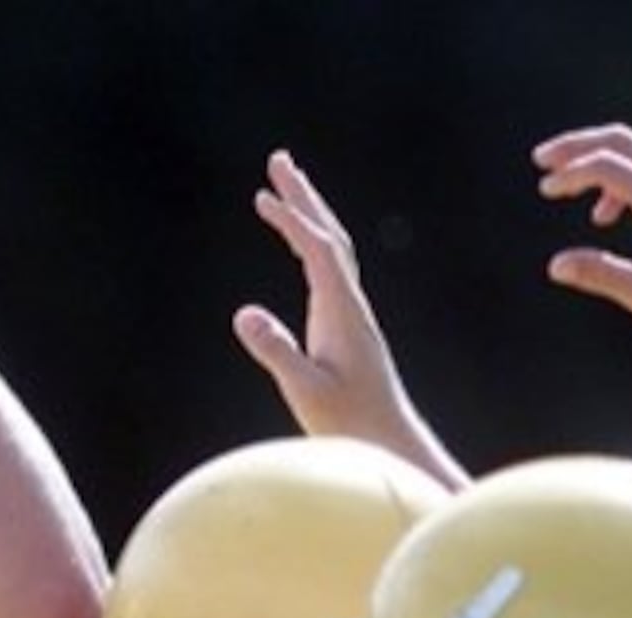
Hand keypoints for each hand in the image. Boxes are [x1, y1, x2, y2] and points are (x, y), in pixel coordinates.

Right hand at [234, 151, 412, 441]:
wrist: (388, 443)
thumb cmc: (349, 423)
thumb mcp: (305, 390)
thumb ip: (276, 351)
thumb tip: (243, 313)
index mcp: (342, 312)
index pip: (319, 252)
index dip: (293, 221)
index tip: (265, 196)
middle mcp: (350, 304)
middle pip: (329, 235)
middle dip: (304, 196)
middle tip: (279, 159)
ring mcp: (350, 313)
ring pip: (331, 249)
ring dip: (308, 214)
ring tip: (283, 189)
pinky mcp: (345, 327)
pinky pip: (327, 270)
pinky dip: (309, 244)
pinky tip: (297, 244)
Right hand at [535, 123, 631, 346]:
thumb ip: (599, 274)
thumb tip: (555, 265)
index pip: (609, 166)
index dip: (571, 174)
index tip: (545, 189)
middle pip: (623, 141)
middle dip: (578, 146)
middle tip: (541, 158)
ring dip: (598, 160)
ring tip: (564, 183)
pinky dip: (621, 177)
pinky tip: (605, 212)